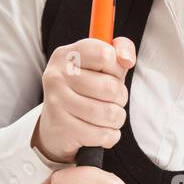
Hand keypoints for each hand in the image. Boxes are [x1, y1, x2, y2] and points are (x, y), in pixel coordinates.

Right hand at [31, 36, 134, 163]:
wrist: (56, 126)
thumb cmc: (86, 89)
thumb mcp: (102, 65)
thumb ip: (120, 48)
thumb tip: (127, 59)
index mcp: (67, 55)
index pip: (105, 54)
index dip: (117, 68)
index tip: (112, 74)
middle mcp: (57, 76)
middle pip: (110, 87)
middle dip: (121, 97)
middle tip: (113, 100)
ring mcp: (57, 103)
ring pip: (109, 113)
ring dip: (118, 117)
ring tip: (110, 115)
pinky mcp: (63, 128)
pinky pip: (103, 134)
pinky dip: (111, 135)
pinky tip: (103, 130)